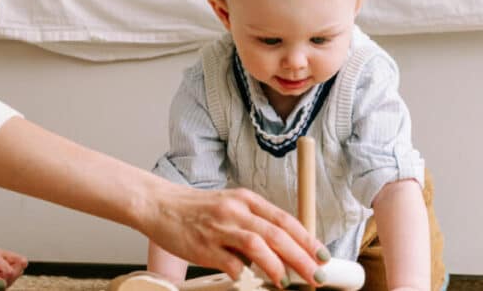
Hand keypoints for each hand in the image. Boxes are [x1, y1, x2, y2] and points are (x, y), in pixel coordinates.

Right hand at [144, 184, 323, 287]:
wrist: (158, 204)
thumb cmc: (195, 209)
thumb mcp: (229, 206)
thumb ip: (254, 223)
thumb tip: (284, 250)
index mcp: (245, 199)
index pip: (285, 220)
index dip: (308, 240)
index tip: (323, 257)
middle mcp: (235, 210)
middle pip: (277, 234)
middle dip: (303, 258)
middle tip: (318, 276)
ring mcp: (219, 228)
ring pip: (258, 245)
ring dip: (278, 267)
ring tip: (289, 282)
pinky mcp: (204, 246)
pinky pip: (231, 264)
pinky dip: (245, 275)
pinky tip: (250, 281)